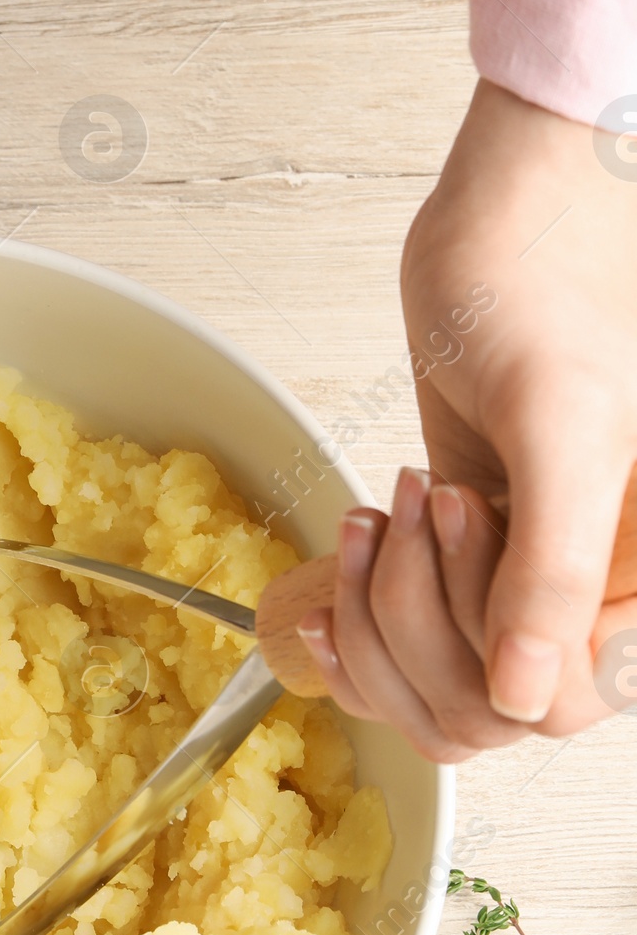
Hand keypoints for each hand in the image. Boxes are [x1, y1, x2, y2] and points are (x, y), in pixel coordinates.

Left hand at [290, 79, 636, 760]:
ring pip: (431, 687)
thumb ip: (553, 565)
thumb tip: (526, 699)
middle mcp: (593, 601)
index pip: (558, 703)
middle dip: (413, 618)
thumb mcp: (561, 426)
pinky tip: (341, 554)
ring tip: (374, 513)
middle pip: (483, 707)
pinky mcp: (468, 563)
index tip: (466, 514)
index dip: (484, 642)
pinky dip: (354, 616)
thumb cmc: (547, 295)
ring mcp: (524, 586)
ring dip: (376, 613)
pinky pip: (406, 649)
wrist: (502, 227)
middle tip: (410, 503)